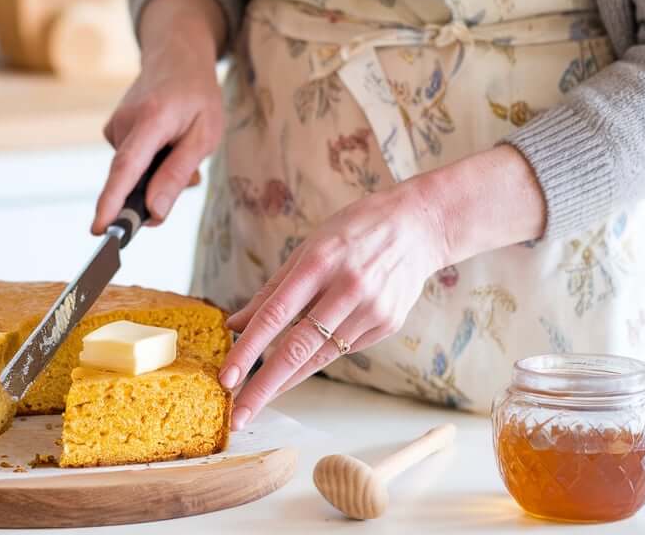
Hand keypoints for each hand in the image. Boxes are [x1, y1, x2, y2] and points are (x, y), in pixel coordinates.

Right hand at [92, 0, 226, 233]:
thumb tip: (154, 213)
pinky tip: (164, 141)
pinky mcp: (113, 131)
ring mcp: (115, 126)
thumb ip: (177, 174)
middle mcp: (124, 122)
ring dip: (157, 173)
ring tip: (180, 145)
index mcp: (151, 120)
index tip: (100, 228)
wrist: (176, 57)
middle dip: (153, 193)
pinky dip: (149, 162)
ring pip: (134, 172)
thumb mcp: (204, 136)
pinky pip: (131, 162)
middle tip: (190, 174)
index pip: (126, 167)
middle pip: (129, 178)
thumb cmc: (197, 97)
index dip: (112, 201)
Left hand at [218, 145, 547, 428]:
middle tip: (238, 416)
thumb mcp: (307, 248)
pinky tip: (298, 368)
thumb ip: (272, 290)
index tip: (226, 378)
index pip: (275, 314)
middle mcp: (347, 288)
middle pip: (297, 348)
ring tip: (257, 403)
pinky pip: (343, 349)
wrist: (418, 228)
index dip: (248, 350)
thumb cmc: (352, 232)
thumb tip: (235, 325)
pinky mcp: (388, 324)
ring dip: (285, 383)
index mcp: (319, 262)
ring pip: (320, 357)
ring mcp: (371, 310)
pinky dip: (317, 358)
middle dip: (264, 387)